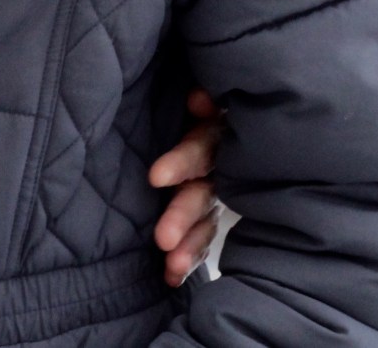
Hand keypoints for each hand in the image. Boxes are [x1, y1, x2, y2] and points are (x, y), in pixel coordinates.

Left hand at [148, 87, 223, 286]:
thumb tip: (199, 101)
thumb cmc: (195, 103)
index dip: (182, 163)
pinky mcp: (210, 210)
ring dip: (190, 245)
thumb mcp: (204, 100)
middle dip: (183, 216)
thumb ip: (205, 101)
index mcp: (216, 134)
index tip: (155, 178)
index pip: (201, 149)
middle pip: (204, 192)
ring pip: (206, 220)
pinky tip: (170, 278)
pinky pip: (203, 236)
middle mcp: (222, 167)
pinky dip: (188, 256)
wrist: (209, 110)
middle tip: (162, 239)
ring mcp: (219, 191)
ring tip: (170, 268)